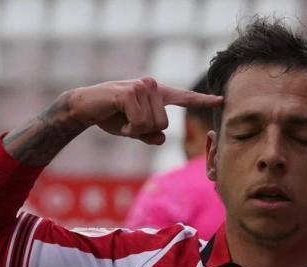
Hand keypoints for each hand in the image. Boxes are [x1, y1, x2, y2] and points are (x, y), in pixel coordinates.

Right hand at [69, 78, 222, 145]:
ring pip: (152, 125)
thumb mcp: (135, 130)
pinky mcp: (131, 93)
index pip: (185, 98)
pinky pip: (140, 124)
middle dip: (144, 132)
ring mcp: (142, 88)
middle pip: (164, 125)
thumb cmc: (111, 117)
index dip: (203, 100)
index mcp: (158, 94)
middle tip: (127, 123)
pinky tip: (117, 119)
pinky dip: (128, 129)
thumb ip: (151, 135)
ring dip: (135, 131)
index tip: (222, 100)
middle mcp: (153, 87)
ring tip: (121, 119)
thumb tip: (162, 139)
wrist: (84, 107)